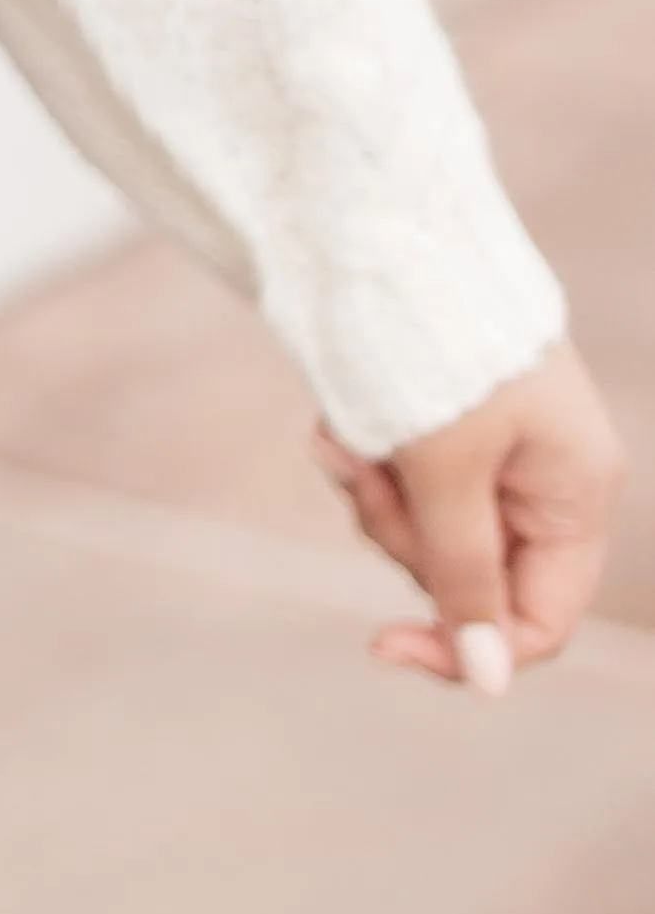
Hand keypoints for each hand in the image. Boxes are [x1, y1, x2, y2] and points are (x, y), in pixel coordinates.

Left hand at [315, 341, 625, 690]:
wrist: (379, 230)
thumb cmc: (429, 347)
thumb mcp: (446, 471)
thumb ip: (463, 577)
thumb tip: (487, 683)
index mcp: (576, 491)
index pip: (537, 620)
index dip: (466, 644)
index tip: (383, 641)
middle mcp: (544, 477)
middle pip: (468, 576)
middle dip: (403, 536)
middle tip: (368, 476)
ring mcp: (493, 450)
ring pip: (422, 531)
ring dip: (374, 491)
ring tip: (346, 436)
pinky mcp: (438, 425)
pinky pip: (397, 481)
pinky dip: (362, 459)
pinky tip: (336, 424)